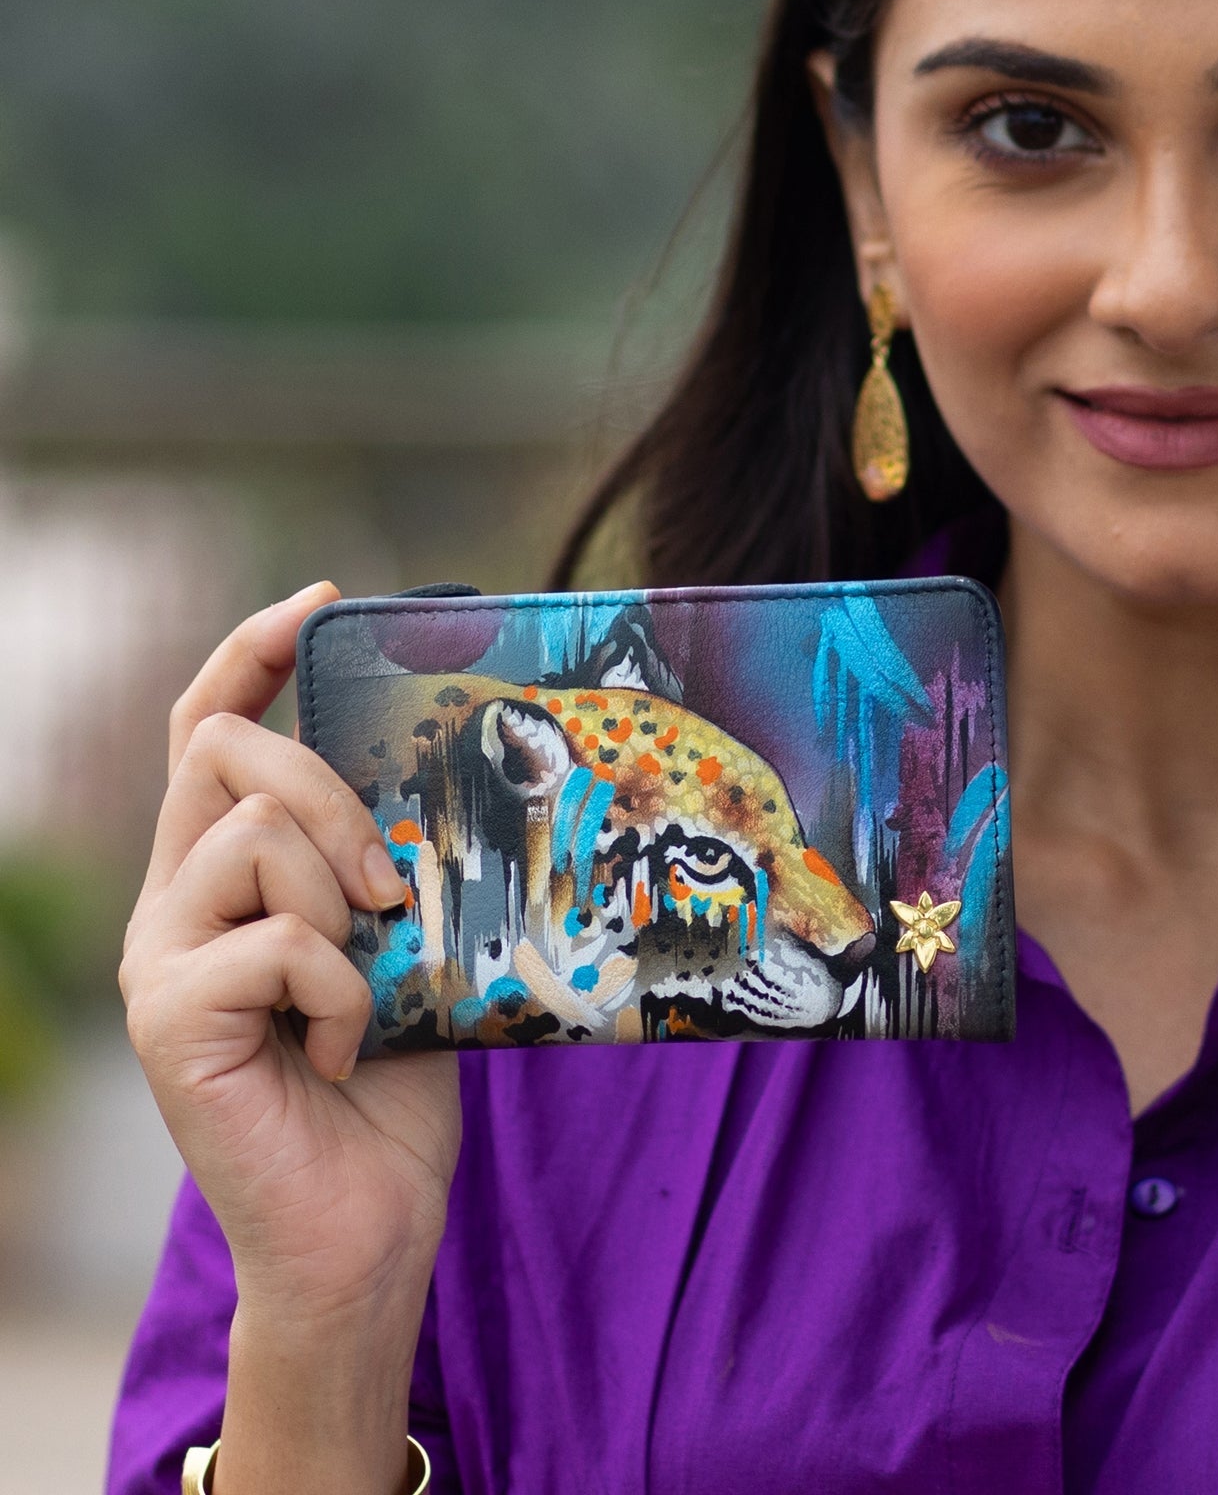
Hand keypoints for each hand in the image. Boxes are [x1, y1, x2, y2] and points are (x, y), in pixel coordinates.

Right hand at [121, 584, 461, 1489]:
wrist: (369, 1221)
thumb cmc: (394, 1073)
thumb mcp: (404, 933)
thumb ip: (390, 854)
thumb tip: (451, 758)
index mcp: (226, 870)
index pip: (207, 728)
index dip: (253, 652)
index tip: (323, 601)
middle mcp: (173, 901)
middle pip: (225, 750)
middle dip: (330, 787)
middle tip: (391, 880)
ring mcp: (160, 960)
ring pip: (257, 837)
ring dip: (346, 901)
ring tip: (369, 981)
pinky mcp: (169, 1023)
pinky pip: (276, 943)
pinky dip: (344, 989)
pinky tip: (349, 1047)